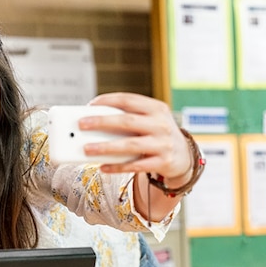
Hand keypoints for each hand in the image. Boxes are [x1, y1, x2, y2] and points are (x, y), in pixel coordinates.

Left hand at [78, 92, 192, 181]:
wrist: (184, 157)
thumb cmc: (157, 135)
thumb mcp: (150, 121)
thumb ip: (128, 118)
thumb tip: (93, 122)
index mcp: (156, 108)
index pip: (128, 100)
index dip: (108, 101)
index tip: (90, 105)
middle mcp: (161, 124)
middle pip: (127, 121)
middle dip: (102, 122)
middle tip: (81, 124)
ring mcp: (163, 144)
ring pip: (130, 145)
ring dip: (106, 147)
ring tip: (87, 149)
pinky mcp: (163, 162)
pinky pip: (135, 165)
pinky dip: (117, 166)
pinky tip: (102, 166)